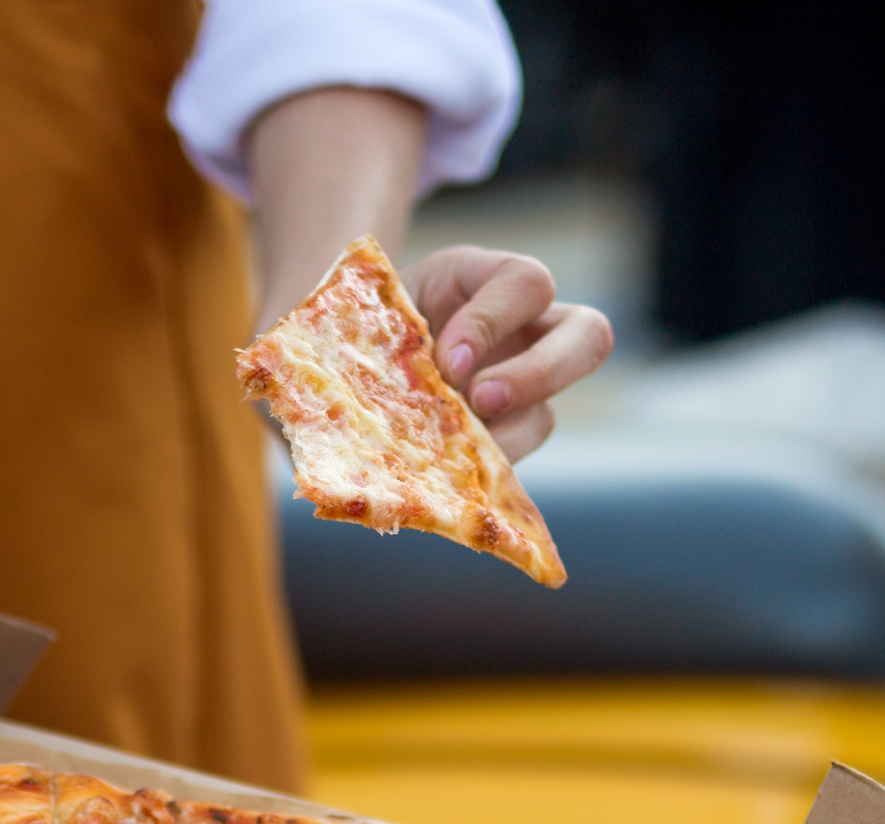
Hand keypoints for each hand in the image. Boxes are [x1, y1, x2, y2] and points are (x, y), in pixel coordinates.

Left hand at [241, 90, 612, 460]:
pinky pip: (511, 466)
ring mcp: (512, 392)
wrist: (315, 363)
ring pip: (553, 410)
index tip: (445, 359)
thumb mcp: (315, 318)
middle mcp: (514, 332)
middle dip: (543, 372)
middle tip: (480, 401)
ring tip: (453, 452)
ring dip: (510, 437)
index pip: (524, 283)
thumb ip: (312, 339)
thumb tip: (294, 395)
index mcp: (475, 280)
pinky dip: (481, 477)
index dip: (494, 319)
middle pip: (590, 336)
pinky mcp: (491, 446)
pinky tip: (441, 482)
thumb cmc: (321, 327)